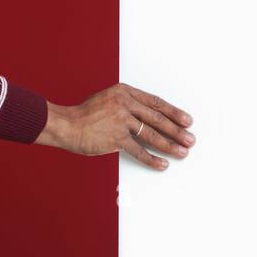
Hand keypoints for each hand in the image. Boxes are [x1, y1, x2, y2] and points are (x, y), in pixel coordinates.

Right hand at [35, 82, 193, 169]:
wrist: (66, 124)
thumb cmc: (86, 114)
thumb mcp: (108, 98)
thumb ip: (128, 104)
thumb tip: (150, 117)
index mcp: (125, 92)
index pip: (155, 103)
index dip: (173, 112)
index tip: (187, 120)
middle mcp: (125, 104)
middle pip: (158, 119)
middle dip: (177, 131)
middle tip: (190, 139)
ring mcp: (120, 121)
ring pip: (152, 135)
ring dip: (170, 145)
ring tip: (182, 152)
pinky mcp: (115, 139)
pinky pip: (139, 151)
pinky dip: (152, 159)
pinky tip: (162, 164)